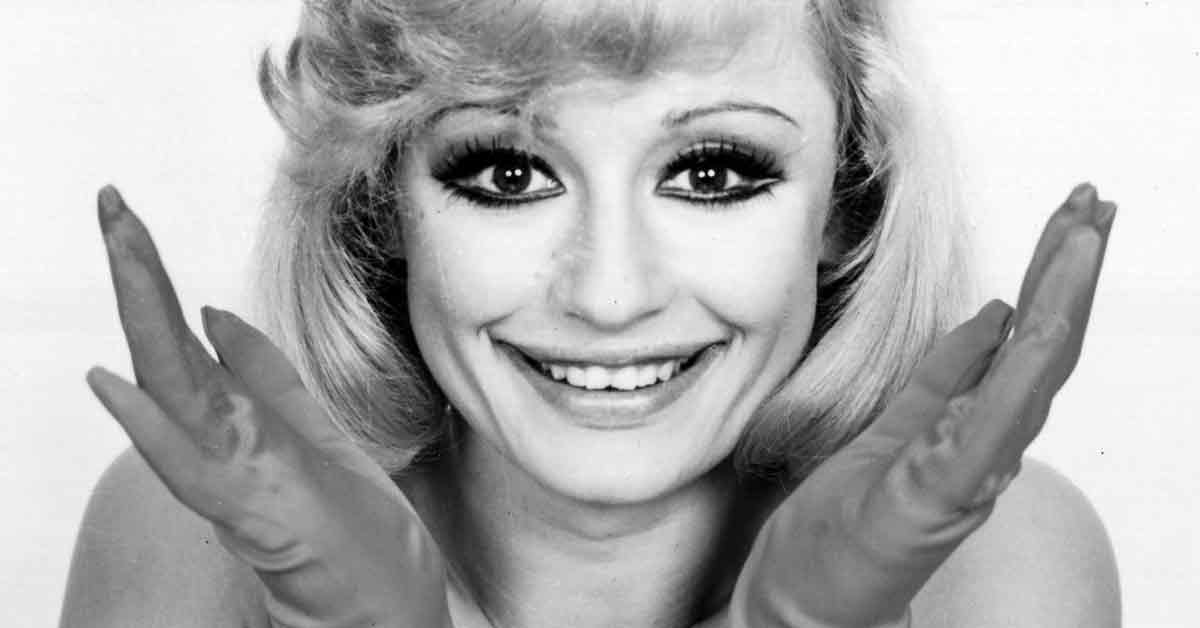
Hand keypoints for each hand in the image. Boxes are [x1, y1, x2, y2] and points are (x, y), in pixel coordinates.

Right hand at [86, 186, 451, 627]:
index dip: (155, 280)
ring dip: (147, 323)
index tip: (125, 215)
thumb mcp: (319, 436)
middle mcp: (230, 451)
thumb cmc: (355, 537)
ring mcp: (241, 485)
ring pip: (177, 395)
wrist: (392, 614)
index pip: (184, 343)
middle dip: (142, 281)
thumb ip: (266, 378)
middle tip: (110, 207)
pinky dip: (155, 430)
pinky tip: (119, 386)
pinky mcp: (265, 522)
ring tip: (121, 253)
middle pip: (170, 356)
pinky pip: (200, 470)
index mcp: (245, 427)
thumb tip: (218, 315)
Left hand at [727, 184, 1115, 626]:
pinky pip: (983, 431)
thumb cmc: (851, 524)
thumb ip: (947, 373)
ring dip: (1060, 302)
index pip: (1028, 339)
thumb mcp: (894, 424)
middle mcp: (985, 448)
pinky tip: (1031, 322)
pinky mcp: (934, 499)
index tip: (1075, 215)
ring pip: (1030, 378)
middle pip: (1043, 346)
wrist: (807, 605)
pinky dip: (1013, 377)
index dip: (1055, 275)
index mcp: (974, 426)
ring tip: (1084, 235)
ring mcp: (966, 475)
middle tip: (1094, 200)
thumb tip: (991, 312)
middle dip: (1070, 269)